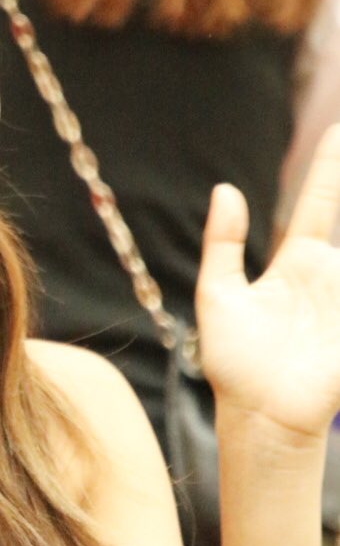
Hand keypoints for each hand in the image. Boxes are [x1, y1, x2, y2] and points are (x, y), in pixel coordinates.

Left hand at [196, 124, 339, 438]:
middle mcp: (332, 275)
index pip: (319, 202)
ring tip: (339, 213)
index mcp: (298, 262)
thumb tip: (225, 190)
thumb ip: (223, 244)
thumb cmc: (234, 363)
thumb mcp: (218, 296)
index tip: (336, 129)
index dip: (328, 167)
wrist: (256, 416)